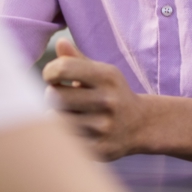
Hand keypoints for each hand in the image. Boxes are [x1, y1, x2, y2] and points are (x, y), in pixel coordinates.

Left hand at [42, 38, 148, 160]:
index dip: (50, 71)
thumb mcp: (102, 73)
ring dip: (55, 116)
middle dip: (51, 95)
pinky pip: (64, 141)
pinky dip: (61, 135)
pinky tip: (71, 129)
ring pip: (56, 120)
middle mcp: (107, 100)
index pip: (63, 68)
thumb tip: (60, 42)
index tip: (51, 76)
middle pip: (54, 95)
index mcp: (107, 77)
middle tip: (59, 97)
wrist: (141, 125)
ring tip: (66, 114)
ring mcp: (103, 126)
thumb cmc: (112, 93)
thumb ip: (77, 60)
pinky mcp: (98, 149)